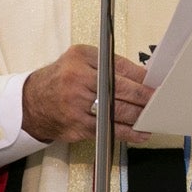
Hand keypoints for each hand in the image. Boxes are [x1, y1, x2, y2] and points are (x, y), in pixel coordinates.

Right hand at [22, 44, 153, 144]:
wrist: (32, 102)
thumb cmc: (62, 79)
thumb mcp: (80, 60)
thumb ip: (108, 64)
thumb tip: (141, 75)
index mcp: (81, 59)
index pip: (117, 66)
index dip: (140, 76)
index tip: (154, 82)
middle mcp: (78, 80)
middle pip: (119, 89)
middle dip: (143, 96)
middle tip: (159, 99)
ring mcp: (77, 104)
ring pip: (116, 111)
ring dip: (139, 115)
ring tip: (153, 116)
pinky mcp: (78, 125)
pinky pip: (108, 129)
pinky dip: (127, 132)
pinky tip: (140, 132)